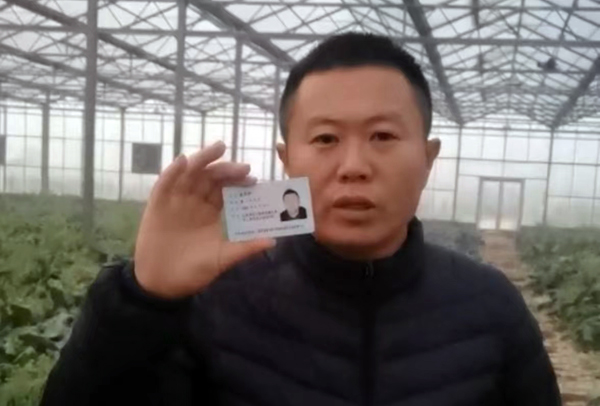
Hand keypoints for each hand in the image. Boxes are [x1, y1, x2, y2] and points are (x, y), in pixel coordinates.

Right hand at [133, 141, 274, 298]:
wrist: (162, 284)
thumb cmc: (194, 271)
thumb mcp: (222, 258)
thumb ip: (245, 248)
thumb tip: (273, 241)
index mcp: (211, 211)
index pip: (226, 189)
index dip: (238, 181)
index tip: (252, 179)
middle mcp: (195, 201)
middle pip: (210, 177)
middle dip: (226, 169)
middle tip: (243, 167)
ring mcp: (176, 201)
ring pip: (190, 174)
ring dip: (203, 160)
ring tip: (218, 148)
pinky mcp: (157, 205)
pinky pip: (165, 185)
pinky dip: (173, 172)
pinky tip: (183, 162)